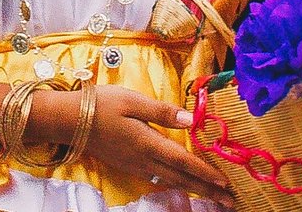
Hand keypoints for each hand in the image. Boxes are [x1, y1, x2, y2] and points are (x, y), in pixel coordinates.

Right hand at [87, 86, 234, 206]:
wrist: (70, 121)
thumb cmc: (102, 105)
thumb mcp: (132, 100)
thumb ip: (162, 111)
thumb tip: (191, 119)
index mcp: (148, 143)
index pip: (184, 161)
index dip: (206, 172)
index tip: (227, 182)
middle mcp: (145, 160)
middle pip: (182, 178)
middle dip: (208, 190)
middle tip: (230, 201)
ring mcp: (136, 165)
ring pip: (172, 181)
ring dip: (195, 189)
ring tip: (213, 196)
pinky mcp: (129, 165)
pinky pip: (159, 178)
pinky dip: (177, 183)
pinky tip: (181, 183)